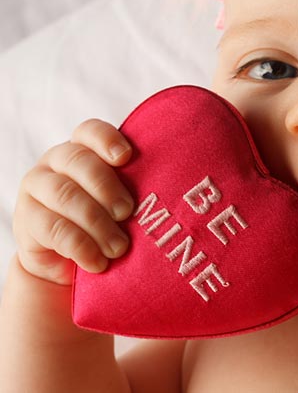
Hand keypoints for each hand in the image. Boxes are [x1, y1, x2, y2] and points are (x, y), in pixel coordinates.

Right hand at [12, 119, 133, 284]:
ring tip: (119, 247)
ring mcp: (38, 188)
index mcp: (84, 148)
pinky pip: (53, 229)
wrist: (70, 259)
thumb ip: (136, 187)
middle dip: (106, 187)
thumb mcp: (122, 200)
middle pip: (78, 161)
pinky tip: (98, 263)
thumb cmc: (109, 220)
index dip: (106, 140)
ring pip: (65, 194)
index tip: (126, 157)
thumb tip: (173, 192)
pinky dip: (81, 247)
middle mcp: (57, 161)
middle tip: (127, 212)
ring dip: (96, 223)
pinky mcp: (27, 219)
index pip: (90, 131)